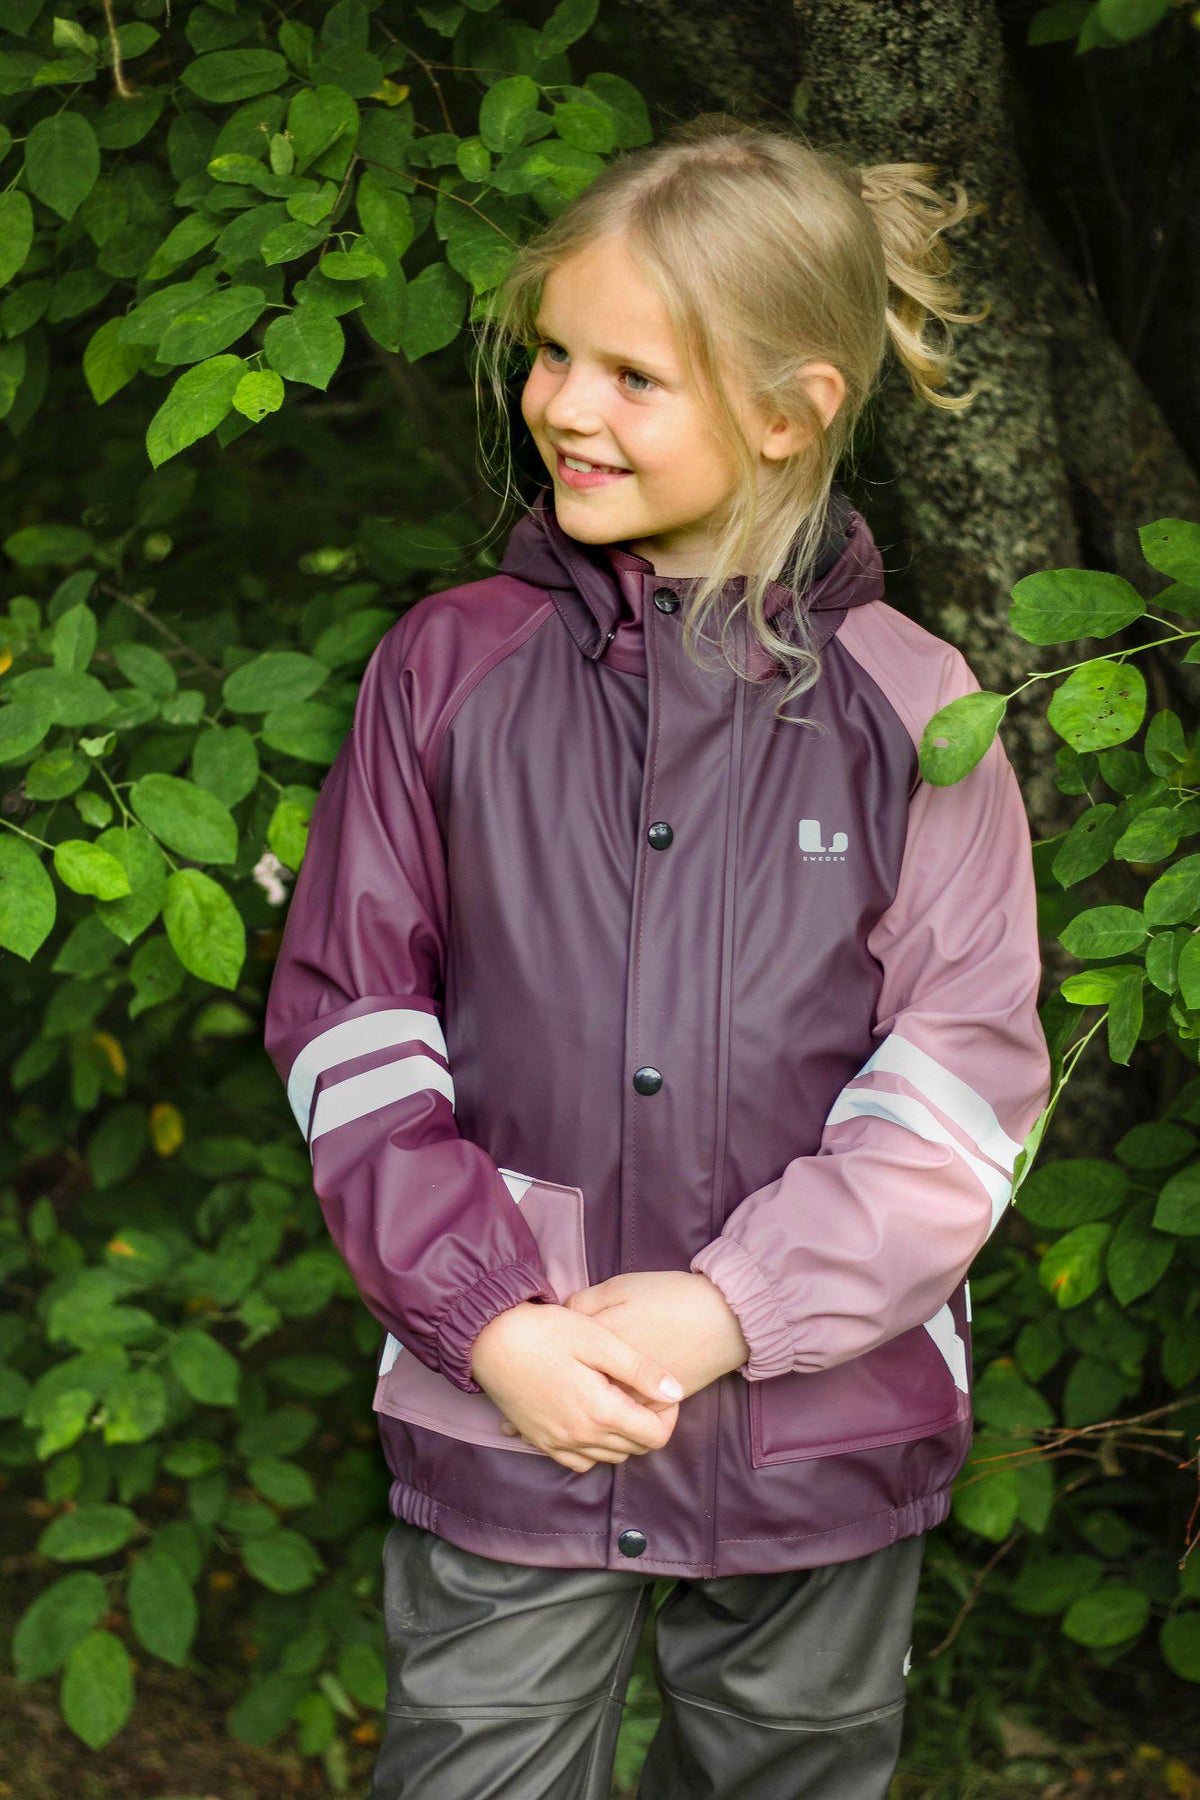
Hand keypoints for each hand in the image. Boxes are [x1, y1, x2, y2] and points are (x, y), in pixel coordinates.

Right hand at [470, 1299, 684, 1473]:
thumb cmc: (546, 1332)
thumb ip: (640, 1370)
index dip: (669, 1414)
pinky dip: (594, 1446)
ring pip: (609, 1456)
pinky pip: (579, 1460)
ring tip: (618, 1398)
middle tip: (643, 1389)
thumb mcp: (599, 1339)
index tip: (662, 1389)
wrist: (489, 1339)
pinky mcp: (539, 1441)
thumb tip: (677, 1392)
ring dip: (623, 1435)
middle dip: (649, 1422)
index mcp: (600, 1413)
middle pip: (635, 1448)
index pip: (655, 1437)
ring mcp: (556, 1443)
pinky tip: (592, 1416)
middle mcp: (579, 1438)